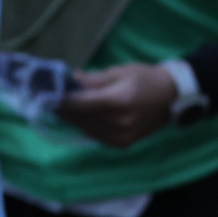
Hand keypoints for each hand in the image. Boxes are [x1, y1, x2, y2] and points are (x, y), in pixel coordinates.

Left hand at [54, 63, 176, 147]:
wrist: (171, 97)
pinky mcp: (123, 144)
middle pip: (82, 118)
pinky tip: (78, 116)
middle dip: (64, 109)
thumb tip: (71, 81)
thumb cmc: (145, 78)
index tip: (46, 94)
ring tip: (60, 106)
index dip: (62, 101)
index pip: (82, 105)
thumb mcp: (119, 72)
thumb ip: (94, 80)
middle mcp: (120, 123)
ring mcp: (122, 137)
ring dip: (72, 118)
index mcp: (120, 102)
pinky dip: (86, 125)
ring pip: (86, 129)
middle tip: (48, 99)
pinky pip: (96, 135)